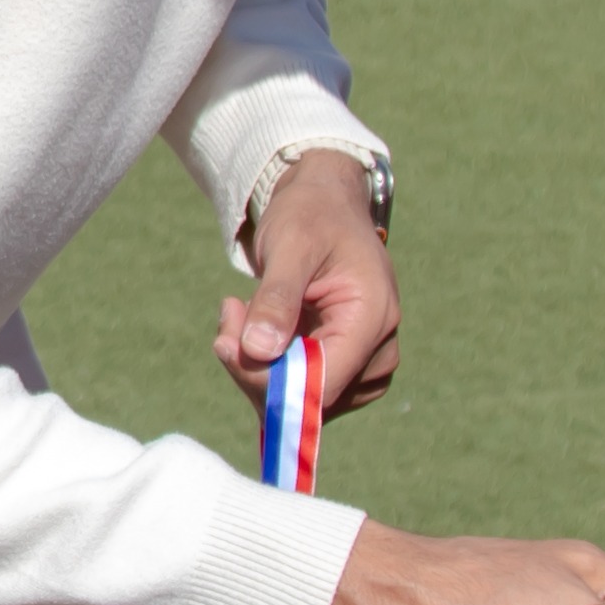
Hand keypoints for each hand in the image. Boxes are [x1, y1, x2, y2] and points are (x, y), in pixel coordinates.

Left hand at [215, 151, 403, 421]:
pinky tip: (250, 322)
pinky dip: (264, 363)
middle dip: (255, 367)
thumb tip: (259, 352)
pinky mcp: (342, 366)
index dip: (270, 380)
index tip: (227, 343)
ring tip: (239, 310)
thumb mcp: (290, 246)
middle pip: (310, 399)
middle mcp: (377, 351)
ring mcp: (362, 364)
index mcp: (373, 320)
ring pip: (299, 399)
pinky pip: (297, 386)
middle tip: (229, 314)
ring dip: (255, 365)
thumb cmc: (312, 216)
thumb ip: (277, 299)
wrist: (326, 205)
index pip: (322, 384)